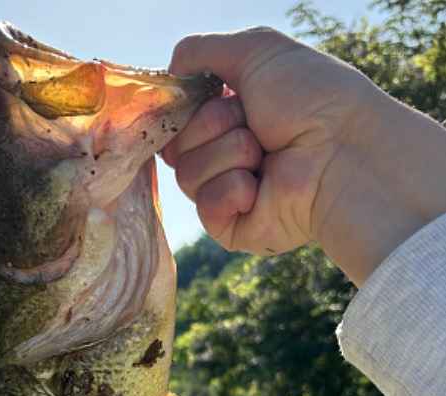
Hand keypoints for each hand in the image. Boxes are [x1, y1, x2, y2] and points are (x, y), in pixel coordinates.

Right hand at [163, 29, 445, 284]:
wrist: (341, 149)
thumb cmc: (312, 97)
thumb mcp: (256, 50)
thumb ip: (202, 51)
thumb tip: (170, 70)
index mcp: (230, 118)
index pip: (178, 118)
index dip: (187, 106)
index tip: (212, 93)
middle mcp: (227, 155)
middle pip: (177, 146)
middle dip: (212, 125)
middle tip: (254, 123)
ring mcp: (229, 193)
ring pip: (187, 175)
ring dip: (229, 154)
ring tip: (266, 154)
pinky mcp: (234, 228)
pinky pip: (204, 208)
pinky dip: (231, 190)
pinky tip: (261, 186)